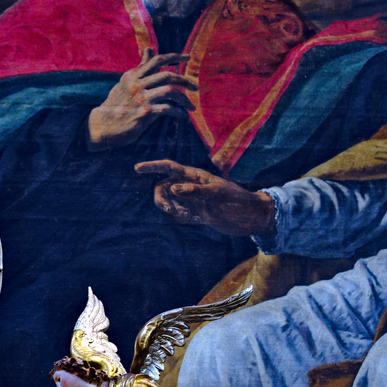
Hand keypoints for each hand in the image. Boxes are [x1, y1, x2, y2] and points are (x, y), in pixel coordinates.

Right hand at [87, 50, 193, 149]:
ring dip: (184, 99)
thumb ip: (141, 67)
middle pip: (167, 75)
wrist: (102, 126)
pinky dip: (178, 112)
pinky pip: (168, 109)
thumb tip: (149, 48)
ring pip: (170, 91)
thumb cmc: (116, 104)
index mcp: (133, 75)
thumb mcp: (126, 82)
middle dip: (185, 81)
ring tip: (190, 107)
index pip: (157, 60)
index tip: (188, 56)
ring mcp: (140, 98)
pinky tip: (181, 116)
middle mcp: (136, 84)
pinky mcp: (144, 113)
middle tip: (195, 87)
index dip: (175, 56)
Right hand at [135, 159, 274, 236]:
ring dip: (171, 209)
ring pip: (169, 201)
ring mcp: (192, 200)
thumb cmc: (237, 200)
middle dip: (160, 198)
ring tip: (185, 216)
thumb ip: (195, 191)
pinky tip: (194, 219)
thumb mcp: (217, 193)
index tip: (137, 169)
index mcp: (195, 175)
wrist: (249, 217)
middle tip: (168, 209)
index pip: (169, 167)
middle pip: (163, 187)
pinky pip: (178, 213)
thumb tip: (174, 189)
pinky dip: (179, 217)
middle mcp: (190, 186)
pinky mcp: (195, 213)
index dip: (153, 167)